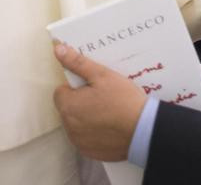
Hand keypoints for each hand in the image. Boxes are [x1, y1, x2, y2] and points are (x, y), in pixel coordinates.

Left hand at [53, 43, 146, 160]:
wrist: (143, 129)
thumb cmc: (123, 99)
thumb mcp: (102, 75)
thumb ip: (78, 63)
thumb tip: (57, 48)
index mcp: (68, 105)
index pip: (61, 92)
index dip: (76, 87)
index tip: (93, 86)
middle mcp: (68, 126)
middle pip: (68, 108)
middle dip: (81, 102)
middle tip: (103, 97)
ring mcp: (78, 141)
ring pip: (77, 123)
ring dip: (86, 118)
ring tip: (109, 112)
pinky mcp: (89, 151)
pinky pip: (86, 138)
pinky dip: (94, 132)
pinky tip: (110, 126)